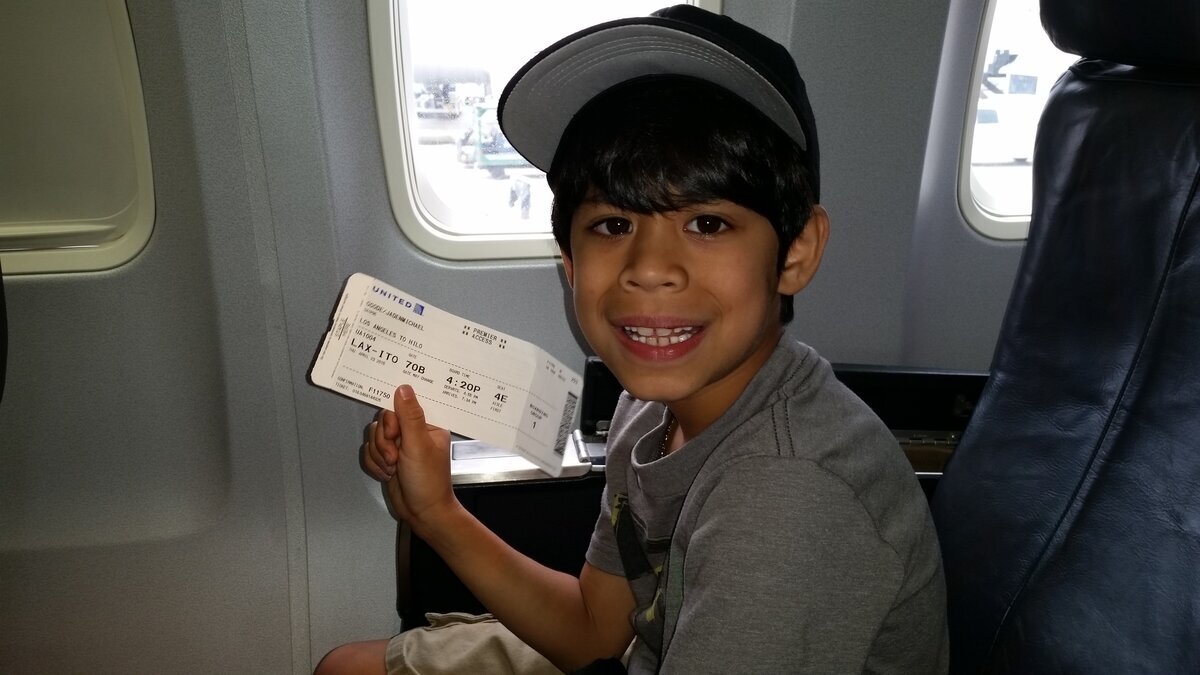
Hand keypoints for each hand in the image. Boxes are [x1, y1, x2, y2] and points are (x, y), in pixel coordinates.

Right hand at [361, 384, 454, 525]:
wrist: (422, 513)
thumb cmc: (428, 482)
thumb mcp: (419, 445)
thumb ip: (409, 416)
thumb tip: (403, 388)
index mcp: (428, 424)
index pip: (402, 405)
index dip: (392, 418)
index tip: (393, 432)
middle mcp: (414, 432)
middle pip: (383, 421)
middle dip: (385, 442)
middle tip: (396, 457)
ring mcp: (400, 445)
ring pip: (374, 437)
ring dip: (380, 455)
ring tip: (394, 468)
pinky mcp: (388, 458)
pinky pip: (370, 451)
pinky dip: (375, 464)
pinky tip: (388, 474)